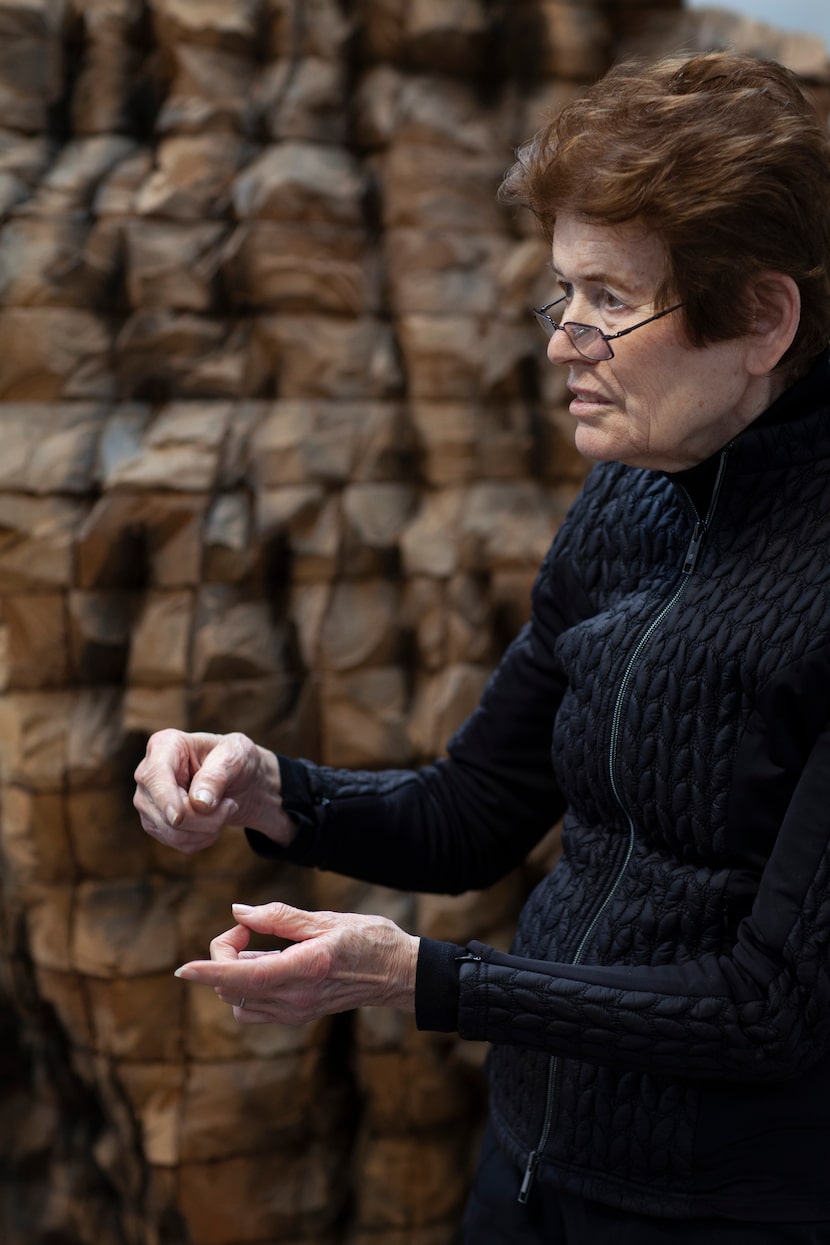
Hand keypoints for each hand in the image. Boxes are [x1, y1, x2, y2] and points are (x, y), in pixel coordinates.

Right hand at [133, 729, 293, 853]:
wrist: (239, 780)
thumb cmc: (236, 760)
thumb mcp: (236, 756)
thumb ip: (218, 775)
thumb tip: (199, 803)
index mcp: (165, 745)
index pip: (156, 776)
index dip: (165, 798)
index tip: (178, 818)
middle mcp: (148, 774)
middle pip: (165, 810)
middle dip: (204, 818)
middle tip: (232, 806)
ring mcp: (148, 800)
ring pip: (171, 831)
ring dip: (207, 829)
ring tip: (225, 809)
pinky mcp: (155, 823)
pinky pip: (177, 842)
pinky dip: (202, 838)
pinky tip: (214, 822)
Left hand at [174, 901, 419, 1023]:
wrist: (400, 974)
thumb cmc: (371, 940)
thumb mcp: (327, 920)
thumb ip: (280, 917)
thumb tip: (238, 911)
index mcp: (304, 969)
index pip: (241, 975)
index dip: (208, 971)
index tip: (182, 967)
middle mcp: (296, 998)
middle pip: (232, 986)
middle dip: (224, 954)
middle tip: (250, 925)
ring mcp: (296, 1011)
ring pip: (238, 1000)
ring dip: (233, 972)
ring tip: (259, 942)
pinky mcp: (298, 1015)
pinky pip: (255, 1006)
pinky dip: (247, 984)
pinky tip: (268, 959)